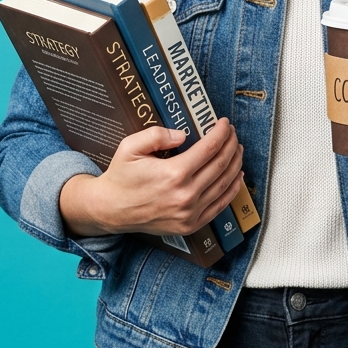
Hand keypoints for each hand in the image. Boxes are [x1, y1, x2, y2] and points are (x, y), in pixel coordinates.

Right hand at [59, 118, 243, 237]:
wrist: (110, 210)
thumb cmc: (121, 176)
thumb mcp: (131, 147)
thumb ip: (157, 134)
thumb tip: (183, 135)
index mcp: (174, 173)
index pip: (209, 148)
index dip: (221, 133)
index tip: (225, 123)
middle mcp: (186, 195)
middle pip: (221, 164)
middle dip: (231, 145)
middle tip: (233, 133)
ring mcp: (190, 213)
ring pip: (224, 184)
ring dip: (235, 164)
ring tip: (238, 150)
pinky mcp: (190, 225)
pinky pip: (220, 206)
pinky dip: (232, 190)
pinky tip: (237, 176)